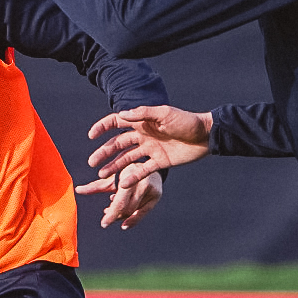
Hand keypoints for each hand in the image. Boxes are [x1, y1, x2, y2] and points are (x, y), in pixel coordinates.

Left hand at [75, 167, 163, 229]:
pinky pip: (144, 212)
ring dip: (122, 215)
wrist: (148, 164)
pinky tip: (125, 225)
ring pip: (133, 210)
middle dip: (115, 214)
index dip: (111, 215)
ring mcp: (151, 189)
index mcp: (128, 176)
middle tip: (106, 216)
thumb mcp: (110, 178)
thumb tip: (77, 190)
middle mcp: (141, 183)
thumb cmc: (125, 171)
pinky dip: (133, 220)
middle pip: (126, 208)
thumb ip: (95, 186)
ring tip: (114, 211)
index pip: (119, 202)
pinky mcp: (157, 195)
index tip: (103, 223)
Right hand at [86, 106, 212, 188]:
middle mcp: (143, 136)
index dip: (103, 128)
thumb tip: (122, 114)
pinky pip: (143, 170)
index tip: (91, 136)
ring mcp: (150, 150)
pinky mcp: (159, 162)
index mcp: (143, 122)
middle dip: (104, 153)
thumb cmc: (186, 121)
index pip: (117, 123)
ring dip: (114, 166)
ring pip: (127, 159)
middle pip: (118, 144)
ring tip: (103, 175)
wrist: (206, 136)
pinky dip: (133, 177)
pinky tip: (124, 183)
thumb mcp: (165, 114)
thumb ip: (143, 114)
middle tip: (92, 163)